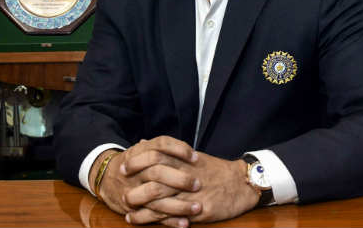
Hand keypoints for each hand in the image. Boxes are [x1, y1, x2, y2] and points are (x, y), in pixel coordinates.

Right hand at [90, 136, 200, 221]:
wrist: (106, 176)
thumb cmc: (134, 162)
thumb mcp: (144, 149)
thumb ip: (164, 149)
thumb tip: (192, 152)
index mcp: (141, 151)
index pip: (161, 145)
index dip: (179, 150)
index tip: (196, 157)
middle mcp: (136, 170)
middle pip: (158, 171)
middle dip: (180, 179)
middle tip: (198, 184)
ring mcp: (132, 189)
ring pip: (156, 196)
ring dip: (179, 204)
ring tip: (197, 207)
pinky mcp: (132, 207)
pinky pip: (151, 216)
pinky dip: (169, 220)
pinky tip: (185, 222)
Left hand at [127, 152, 259, 225]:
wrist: (241, 183)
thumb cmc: (215, 170)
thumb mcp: (192, 156)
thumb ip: (166, 151)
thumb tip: (143, 142)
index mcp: (184, 161)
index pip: (156, 157)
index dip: (138, 162)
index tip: (123, 167)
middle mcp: (186, 176)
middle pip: (154, 179)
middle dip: (135, 186)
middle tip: (121, 192)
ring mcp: (191, 194)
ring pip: (160, 199)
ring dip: (141, 206)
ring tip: (127, 210)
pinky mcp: (198, 210)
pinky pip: (173, 216)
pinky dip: (155, 220)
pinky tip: (143, 221)